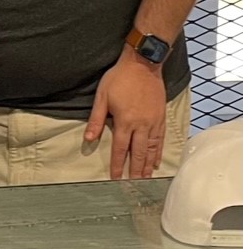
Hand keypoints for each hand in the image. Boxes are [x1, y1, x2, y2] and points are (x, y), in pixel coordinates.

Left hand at [84, 51, 166, 178]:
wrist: (143, 64)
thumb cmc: (119, 78)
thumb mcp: (102, 97)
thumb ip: (96, 119)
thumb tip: (88, 139)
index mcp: (125, 121)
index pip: (121, 149)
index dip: (118, 165)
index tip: (116, 178)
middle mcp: (141, 125)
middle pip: (138, 153)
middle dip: (135, 170)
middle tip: (134, 185)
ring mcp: (153, 122)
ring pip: (151, 148)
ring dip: (148, 165)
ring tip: (145, 178)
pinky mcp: (161, 117)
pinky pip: (160, 139)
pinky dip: (159, 152)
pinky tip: (156, 160)